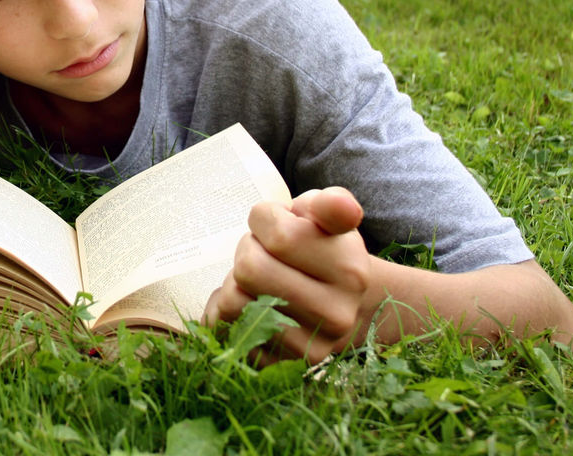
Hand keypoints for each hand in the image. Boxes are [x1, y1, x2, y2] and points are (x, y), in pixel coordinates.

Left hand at [204, 186, 369, 363]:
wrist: (336, 304)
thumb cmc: (321, 247)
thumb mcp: (326, 217)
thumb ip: (331, 204)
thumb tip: (343, 206)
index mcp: (351, 270)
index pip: (279, 235)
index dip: (265, 220)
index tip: (275, 222)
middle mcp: (335, 315)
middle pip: (249, 269)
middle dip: (247, 250)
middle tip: (262, 251)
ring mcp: (309, 348)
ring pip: (232, 303)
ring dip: (231, 282)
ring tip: (255, 278)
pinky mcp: (279, 367)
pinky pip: (223, 331)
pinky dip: (222, 312)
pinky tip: (246, 302)